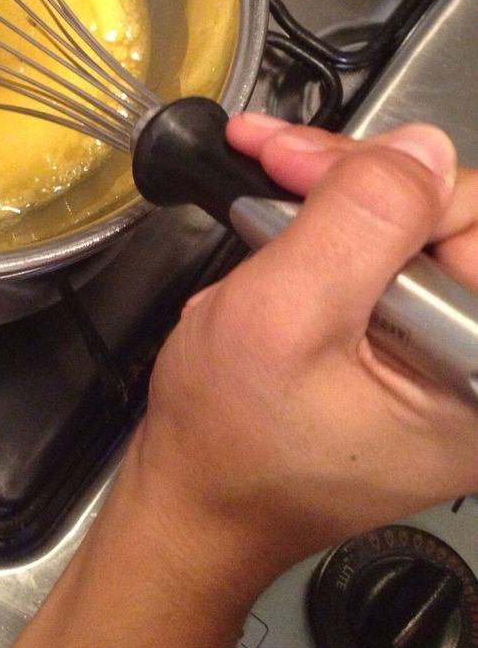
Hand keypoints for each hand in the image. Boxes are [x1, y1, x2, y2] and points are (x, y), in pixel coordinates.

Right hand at [0, 120, 477, 647]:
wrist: (197, 499)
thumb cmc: (230, 440)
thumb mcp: (282, 318)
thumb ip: (355, 224)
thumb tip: (417, 148)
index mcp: (477, 375)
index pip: (475, 227)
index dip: (390, 181)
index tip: (301, 165)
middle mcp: (477, 368)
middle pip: (450, 219)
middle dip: (356, 177)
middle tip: (275, 159)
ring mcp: (450, 357)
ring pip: (417, 225)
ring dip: (338, 189)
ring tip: (267, 171)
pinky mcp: (415, 344)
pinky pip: (393, 255)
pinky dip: (336, 218)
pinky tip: (285, 203)